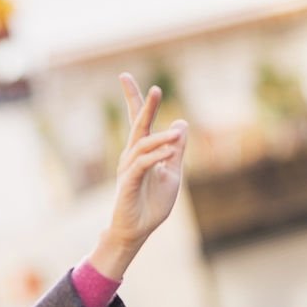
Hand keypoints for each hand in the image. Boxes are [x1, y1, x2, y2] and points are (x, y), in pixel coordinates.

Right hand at [105, 72, 187, 256]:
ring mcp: (129, 169)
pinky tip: (168, 151)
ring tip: (177, 136)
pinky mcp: (129, 183)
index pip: (138, 121)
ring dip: (162, 138)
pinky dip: (155, 156)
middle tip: (155, 89)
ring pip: (143, 145)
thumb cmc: (151, 204)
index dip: (133, 98)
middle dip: (144, 106)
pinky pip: (141, 164)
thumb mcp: (172, 173)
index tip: (124, 76)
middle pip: (137, 125)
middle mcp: (131, 156)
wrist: (137, 230)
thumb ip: (176, 150)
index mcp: (141, 152)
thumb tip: (181, 123)